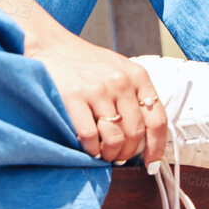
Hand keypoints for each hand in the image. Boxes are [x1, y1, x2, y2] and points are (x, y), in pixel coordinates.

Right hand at [26, 30, 167, 169]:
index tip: (151, 163)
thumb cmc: (85, 62)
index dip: (157, 147)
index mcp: (137, 76)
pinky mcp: (74, 97)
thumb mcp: (118, 71)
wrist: (51, 45)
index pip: (157, 120)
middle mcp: (120, 82)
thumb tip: (144, 139)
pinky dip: (90, 148)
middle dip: (127, 153)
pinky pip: (89, 137)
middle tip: (116, 156)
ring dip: (108, 154)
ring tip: (101, 152)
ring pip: (114, 139)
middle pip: (135, 134)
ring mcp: (97, 89)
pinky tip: (87, 145)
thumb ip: (133, 97)